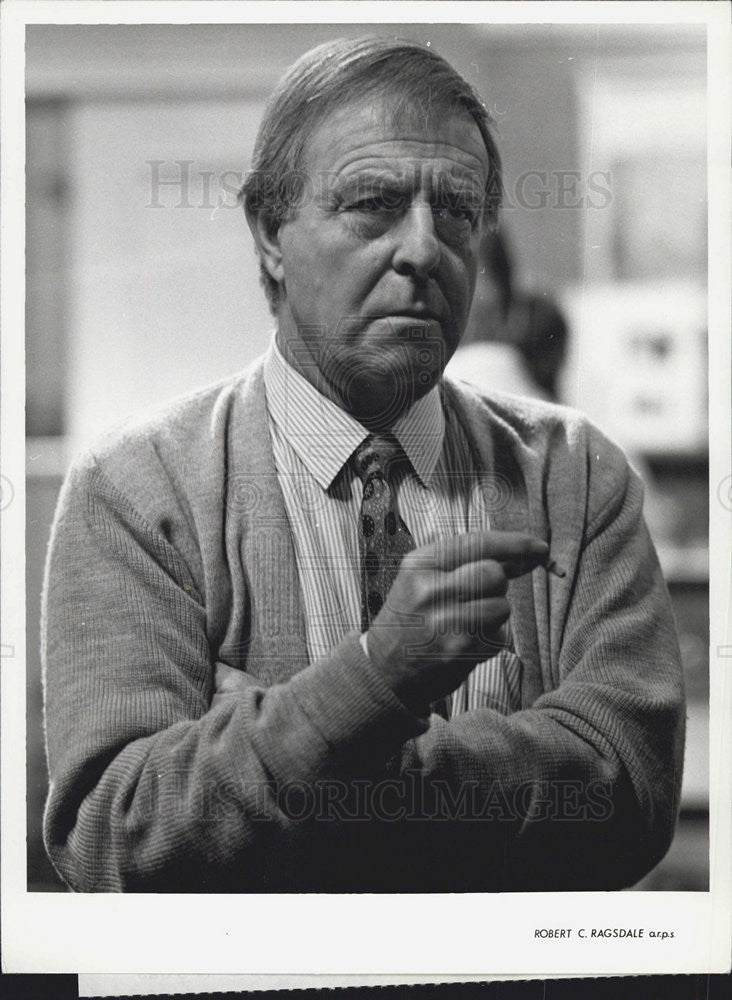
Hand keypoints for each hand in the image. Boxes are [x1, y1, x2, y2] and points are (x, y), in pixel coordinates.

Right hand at [366, 531, 548, 714]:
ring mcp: (444, 621)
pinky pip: (499, 636)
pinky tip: (464, 642)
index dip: (516, 544)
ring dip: (494, 614)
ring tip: (466, 622)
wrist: (383, 669)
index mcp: (420, 564)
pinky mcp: (459, 650)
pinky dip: (490, 639)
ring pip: (502, 606)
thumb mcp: (423, 578)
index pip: (478, 543)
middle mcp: (430, 589)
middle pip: (494, 574)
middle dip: (498, 584)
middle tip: (479, 595)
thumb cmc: (411, 619)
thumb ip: (466, 561)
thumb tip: (522, 555)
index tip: (539, 547)